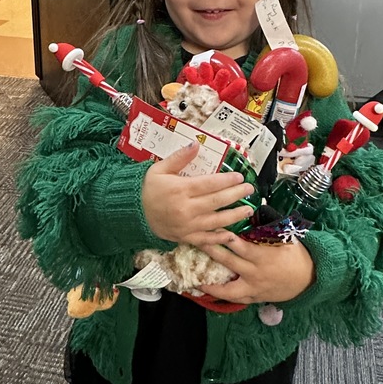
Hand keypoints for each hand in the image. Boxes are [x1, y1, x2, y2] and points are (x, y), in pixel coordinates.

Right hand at [141, 143, 255, 246]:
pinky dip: (220, 238)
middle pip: (217, 201)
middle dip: (236, 195)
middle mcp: (186, 209)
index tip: (239, 176)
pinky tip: (232, 234)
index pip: (210, 184)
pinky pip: (206, 239)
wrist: (133, 213)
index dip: (227, 180)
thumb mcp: (159, 168)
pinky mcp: (185, 237)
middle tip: (249, 189)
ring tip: (248, 209)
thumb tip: (196, 144)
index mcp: (180, 189)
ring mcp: (187, 225)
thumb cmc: (147, 188)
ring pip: (216, 221)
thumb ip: (179, 157)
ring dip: (234, 215)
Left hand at [199, 237, 315, 304]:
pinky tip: (209, 291)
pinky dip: (222, 295)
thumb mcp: (285, 239)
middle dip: (211, 252)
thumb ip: (267, 229)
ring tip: (196, 277)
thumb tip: (253, 212)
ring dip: (211, 283)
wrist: (309, 279)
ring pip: (228, 288)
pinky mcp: (255, 297)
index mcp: (263, 256)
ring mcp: (254, 288)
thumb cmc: (296, 255)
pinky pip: (235, 299)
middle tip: (196, 242)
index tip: (212, 228)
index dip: (224, 237)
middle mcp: (255, 273)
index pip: (239, 246)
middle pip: (229, 263)